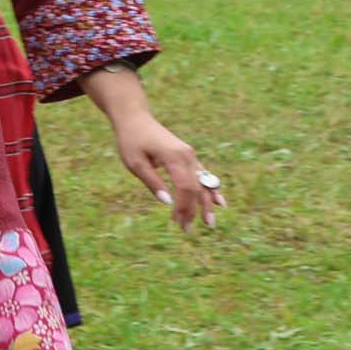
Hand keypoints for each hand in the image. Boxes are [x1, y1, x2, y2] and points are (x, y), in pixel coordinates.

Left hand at [111, 110, 219, 229]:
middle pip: (197, 188)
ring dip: (206, 204)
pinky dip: (211, 190)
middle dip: (194, 210)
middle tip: (188, 230)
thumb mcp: (135, 163)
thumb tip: (167, 202)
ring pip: (204, 183)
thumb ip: (152, 182)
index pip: (185, 187)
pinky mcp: (190, 157)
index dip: (184, 206)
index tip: (178, 222)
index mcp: (173, 157)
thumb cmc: (132, 140)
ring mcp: (191, 156)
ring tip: (210, 223)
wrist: (136, 119)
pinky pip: (204, 176)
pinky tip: (219, 203)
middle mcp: (187, 156)